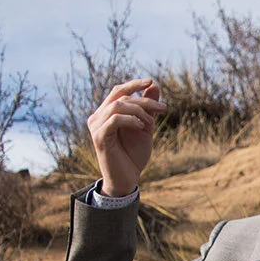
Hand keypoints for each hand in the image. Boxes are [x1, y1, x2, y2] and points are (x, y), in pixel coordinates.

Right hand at [87, 78, 166, 196]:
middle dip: (144, 100)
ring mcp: (96, 126)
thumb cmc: (133, 155)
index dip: (134, 84)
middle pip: (120, 96)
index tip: (151, 81)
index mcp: (106, 113)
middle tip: (163, 110)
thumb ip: (147, 108)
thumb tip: (154, 86)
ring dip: (138, 111)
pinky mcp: (98, 137)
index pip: (118, 91)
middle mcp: (97, 117)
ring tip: (149, 124)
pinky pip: (114, 120)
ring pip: (117, 105)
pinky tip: (141, 127)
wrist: (127, 179)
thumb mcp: (145, 127)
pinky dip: (130, 120)